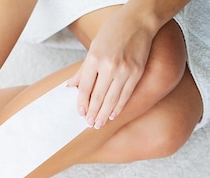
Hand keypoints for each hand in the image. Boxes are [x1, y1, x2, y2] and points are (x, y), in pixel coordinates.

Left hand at [67, 9, 155, 128]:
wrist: (139, 21)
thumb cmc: (114, 31)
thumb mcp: (93, 48)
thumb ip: (83, 70)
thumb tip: (70, 86)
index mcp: (95, 59)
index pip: (85, 88)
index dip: (82, 103)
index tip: (80, 113)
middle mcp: (109, 66)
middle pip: (98, 97)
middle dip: (92, 113)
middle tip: (89, 124)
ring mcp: (125, 70)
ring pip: (112, 99)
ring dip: (104, 114)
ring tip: (98, 124)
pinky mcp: (137, 72)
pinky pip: (126, 94)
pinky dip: (119, 106)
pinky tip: (113, 115)